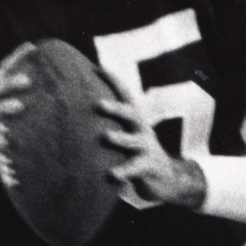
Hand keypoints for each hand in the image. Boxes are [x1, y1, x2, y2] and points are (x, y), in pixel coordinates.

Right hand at [0, 44, 33, 198]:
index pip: (5, 71)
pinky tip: (7, 142)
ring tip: (19, 106)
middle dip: (10, 82)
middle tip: (28, 80)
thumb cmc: (9, 136)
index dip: (16, 57)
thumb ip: (35, 104)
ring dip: (3, 107)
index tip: (32, 46)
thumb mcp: (20, 119)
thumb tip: (68, 91)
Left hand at [96, 74, 207, 209]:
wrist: (167, 177)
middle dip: (116, 108)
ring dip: (120, 138)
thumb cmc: (136, 152)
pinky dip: (124, 170)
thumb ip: (109, 122)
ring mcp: (147, 148)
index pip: (125, 95)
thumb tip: (77, 109)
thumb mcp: (127, 133)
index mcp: (135, 118)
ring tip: (106, 136)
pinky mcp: (149, 167)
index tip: (96, 68)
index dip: (113, 81)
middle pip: (131, 114)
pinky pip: (136, 168)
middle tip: (98, 104)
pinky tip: (112, 175)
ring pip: (134, 141)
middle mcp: (142, 129)